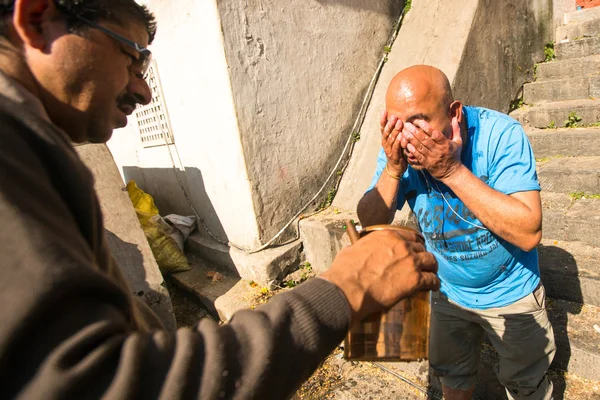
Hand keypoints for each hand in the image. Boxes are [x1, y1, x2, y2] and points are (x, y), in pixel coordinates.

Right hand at [320, 229, 438, 323]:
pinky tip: (433, 287)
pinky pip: (432, 280)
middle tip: (422, 264)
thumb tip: (362, 248)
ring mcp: (411, 262)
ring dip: (431, 268)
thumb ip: (364, 246)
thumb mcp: (353, 248)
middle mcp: (402, 245)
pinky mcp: (415, 280)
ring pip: (431, 261)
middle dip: (423, 256)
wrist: (349, 288)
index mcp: (387, 235)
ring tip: (431, 274)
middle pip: (422, 248)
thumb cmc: (346, 270)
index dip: (414, 244)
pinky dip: (434, 284)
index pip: (409, 236)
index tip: (415, 250)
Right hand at [380, 111, 406, 176]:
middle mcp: (385, 144)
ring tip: (399, 122)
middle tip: (393, 116)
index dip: (383, 120)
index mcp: (385, 140)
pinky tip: (401, 135)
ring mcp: (389, 150)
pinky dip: (398, 141)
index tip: (384, 111)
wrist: (395, 169)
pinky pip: (396, 147)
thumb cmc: (397, 154)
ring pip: (391, 138)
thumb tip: (399, 121)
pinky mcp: (394, 156)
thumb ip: (395, 133)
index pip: (382, 128)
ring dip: (395, 130)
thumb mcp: (394, 143)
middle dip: (389, 123)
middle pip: (386, 132)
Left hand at [401, 118, 462, 180]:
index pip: (435, 134)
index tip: (418, 121)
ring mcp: (432, 158)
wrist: (452, 173)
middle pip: (425, 140)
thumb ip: (456, 129)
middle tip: (407, 125)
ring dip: (411, 140)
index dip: (426, 127)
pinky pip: (419, 157)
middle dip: (415, 131)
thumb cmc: (455, 155)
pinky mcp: (427, 164)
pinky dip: (412, 151)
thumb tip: (454, 118)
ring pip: (420, 147)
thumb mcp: (458, 142)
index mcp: (446, 144)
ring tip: (404, 133)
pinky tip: (406, 145)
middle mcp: (438, 151)